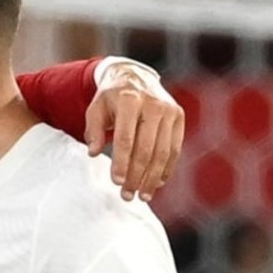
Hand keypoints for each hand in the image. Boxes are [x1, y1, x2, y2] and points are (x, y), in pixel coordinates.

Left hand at [84, 60, 183, 201]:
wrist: (135, 77)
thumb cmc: (111, 98)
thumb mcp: (95, 109)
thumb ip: (93, 130)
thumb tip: (93, 153)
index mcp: (130, 99)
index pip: (126, 138)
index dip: (121, 162)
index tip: (116, 182)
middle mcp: (154, 104)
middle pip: (147, 149)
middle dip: (137, 175)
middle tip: (127, 195)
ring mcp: (170, 111)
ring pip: (163, 152)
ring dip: (152, 178)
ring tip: (142, 195)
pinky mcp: (179, 118)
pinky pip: (174, 149)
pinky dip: (166, 169)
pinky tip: (156, 183)